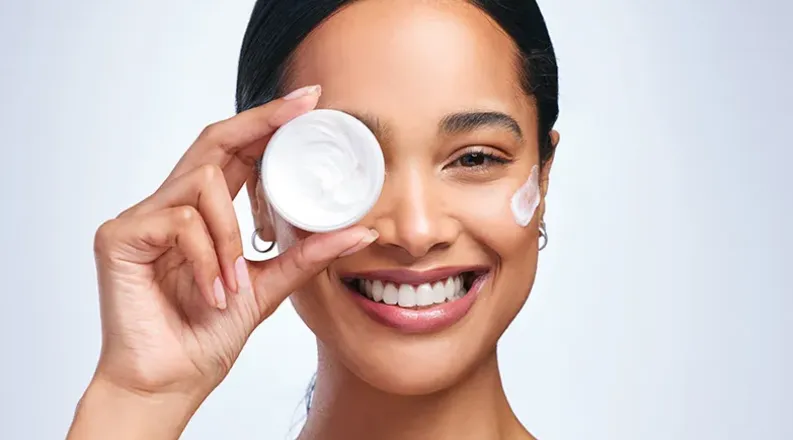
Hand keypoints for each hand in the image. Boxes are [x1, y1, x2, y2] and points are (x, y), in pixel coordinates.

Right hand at [68, 85, 377, 438]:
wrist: (169, 383)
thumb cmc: (207, 335)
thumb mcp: (269, 286)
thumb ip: (307, 255)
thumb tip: (359, 230)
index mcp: (203, 212)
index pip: (235, 152)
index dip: (268, 122)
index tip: (309, 102)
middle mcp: (169, 205)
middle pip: (213, 141)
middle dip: (262, 121)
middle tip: (303, 108)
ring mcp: (141, 218)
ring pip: (202, 184)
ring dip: (231, 235)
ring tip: (235, 282)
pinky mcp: (119, 237)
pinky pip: (181, 223)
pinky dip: (208, 258)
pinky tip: (213, 292)